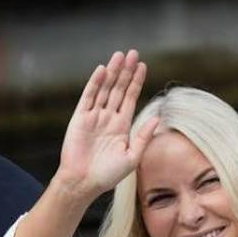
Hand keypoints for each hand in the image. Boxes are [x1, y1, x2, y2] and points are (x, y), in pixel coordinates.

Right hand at [57, 49, 158, 201]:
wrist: (82, 183)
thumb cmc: (107, 175)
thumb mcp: (132, 157)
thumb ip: (143, 137)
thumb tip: (157, 118)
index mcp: (121, 126)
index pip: (130, 98)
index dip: (136, 82)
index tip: (143, 65)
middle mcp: (108, 118)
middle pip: (119, 89)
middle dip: (126, 71)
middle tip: (133, 53)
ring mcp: (94, 117)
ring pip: (105, 89)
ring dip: (112, 72)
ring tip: (120, 56)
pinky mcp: (80, 118)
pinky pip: (89, 97)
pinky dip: (95, 83)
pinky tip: (103, 70)